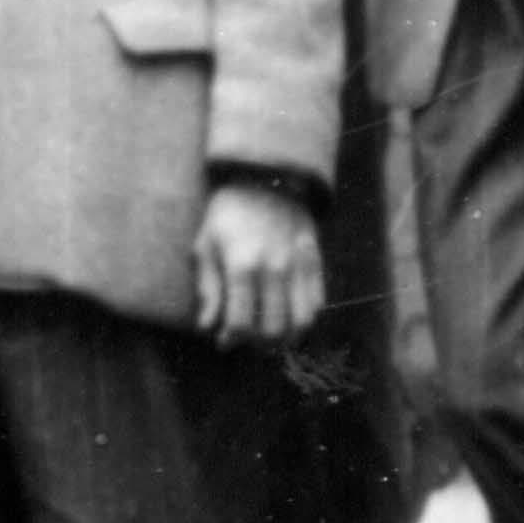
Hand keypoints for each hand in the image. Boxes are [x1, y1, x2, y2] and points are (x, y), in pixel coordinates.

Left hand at [193, 178, 324, 344]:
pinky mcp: (315, 262)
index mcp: (242, 266)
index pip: (241, 323)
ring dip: (284, 337)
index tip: (224, 340)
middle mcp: (275, 270)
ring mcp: (299, 267)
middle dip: (256, 343)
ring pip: (301, 322)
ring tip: (269, 334)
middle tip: (246, 337)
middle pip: (272, 330)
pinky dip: (304, 319)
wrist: (266, 180)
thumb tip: (207, 328)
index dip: (230, 339)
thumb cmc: (227, 215)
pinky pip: (317, 304)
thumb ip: (208, 289)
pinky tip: (288, 316)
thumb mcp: (205, 246)